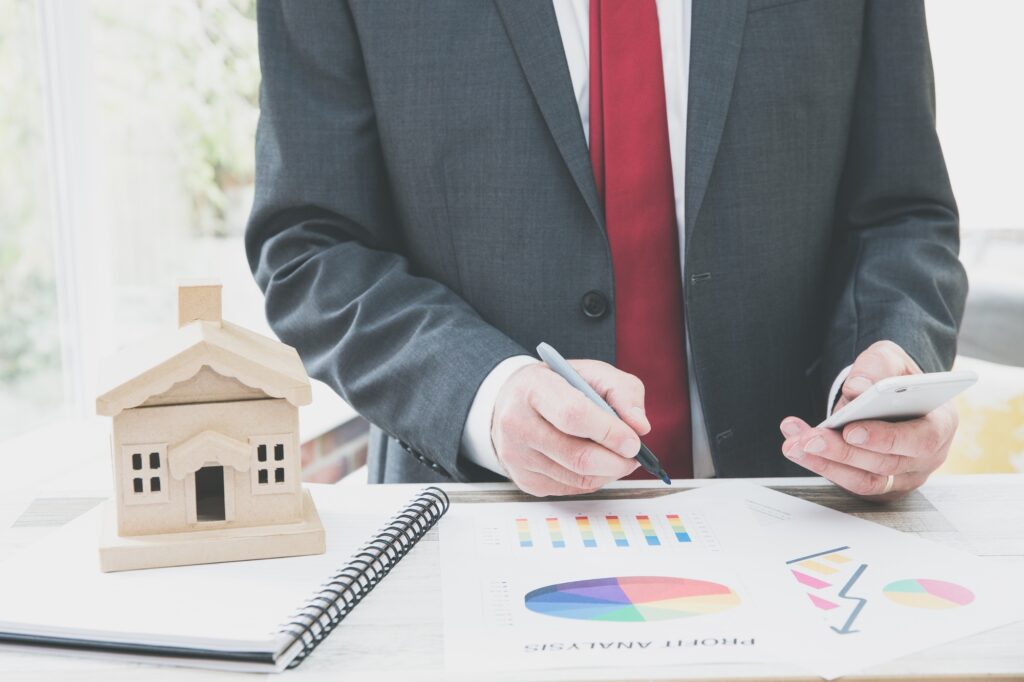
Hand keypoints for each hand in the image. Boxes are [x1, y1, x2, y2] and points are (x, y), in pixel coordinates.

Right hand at [491, 360, 648, 496]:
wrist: (514, 401)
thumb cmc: (558, 385)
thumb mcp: (592, 372)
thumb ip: (623, 391)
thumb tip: (640, 427)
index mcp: (533, 388)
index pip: (573, 415)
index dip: (609, 432)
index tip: (633, 441)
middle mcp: (516, 423)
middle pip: (577, 456)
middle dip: (616, 460)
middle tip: (633, 454)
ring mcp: (517, 456)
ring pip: (578, 478)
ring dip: (609, 472)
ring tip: (618, 456)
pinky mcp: (525, 480)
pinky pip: (572, 489)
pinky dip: (593, 479)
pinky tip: (597, 462)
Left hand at [779, 340, 957, 499]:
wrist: (891, 395)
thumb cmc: (895, 377)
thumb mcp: (890, 358)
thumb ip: (876, 366)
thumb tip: (856, 389)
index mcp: (941, 424)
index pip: (921, 439)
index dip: (886, 438)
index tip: (851, 430)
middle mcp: (928, 457)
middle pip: (886, 464)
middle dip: (843, 451)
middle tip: (810, 438)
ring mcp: (905, 476)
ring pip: (865, 480)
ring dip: (825, 463)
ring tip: (794, 444)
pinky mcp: (881, 485)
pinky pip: (851, 483)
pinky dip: (821, 465)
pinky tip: (797, 447)